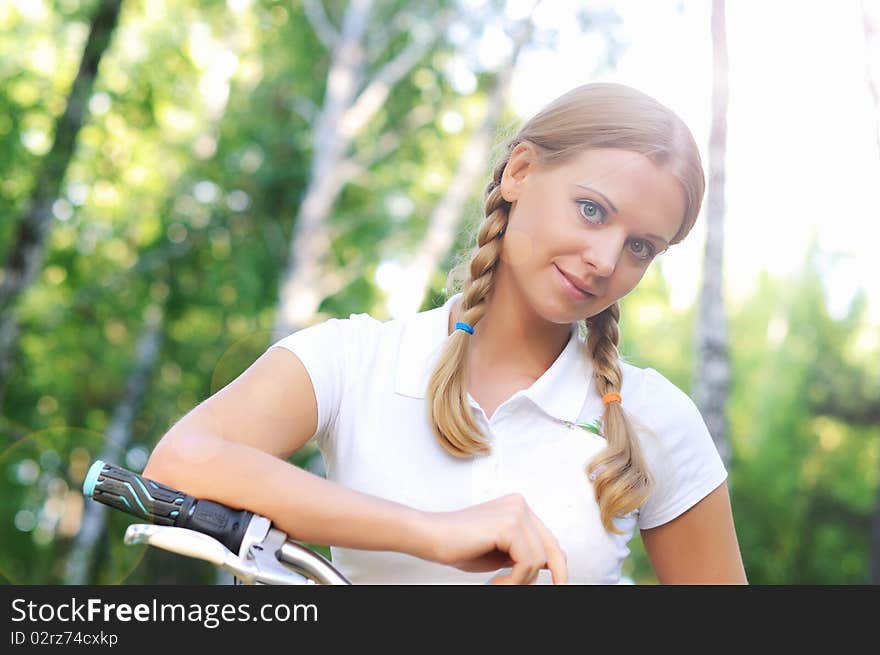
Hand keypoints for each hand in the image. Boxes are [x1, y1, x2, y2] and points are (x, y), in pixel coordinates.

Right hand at [421, 493, 567, 584]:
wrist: (430, 536)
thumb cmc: (457, 545)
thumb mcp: (500, 552)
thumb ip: (522, 554)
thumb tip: (550, 567)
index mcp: (518, 508)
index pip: (549, 540)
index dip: (558, 566)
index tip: (558, 584)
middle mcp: (519, 506)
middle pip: (551, 548)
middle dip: (556, 574)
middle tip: (554, 590)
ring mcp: (515, 512)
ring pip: (539, 560)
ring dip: (520, 581)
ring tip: (499, 584)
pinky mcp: (509, 525)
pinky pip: (527, 563)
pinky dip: (514, 580)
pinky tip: (496, 581)